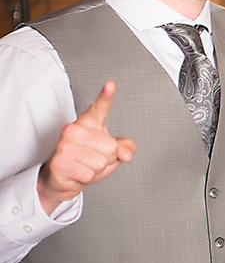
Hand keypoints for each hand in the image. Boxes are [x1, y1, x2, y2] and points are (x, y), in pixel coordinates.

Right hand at [37, 81, 136, 214]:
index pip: (100, 108)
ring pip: (101, 162)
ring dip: (96, 169)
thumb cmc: (87, 160)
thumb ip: (125, 147)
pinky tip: (77, 173)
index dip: (106, 96)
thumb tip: (127, 153)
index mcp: (89, 123)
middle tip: (92, 159)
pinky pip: (89, 174)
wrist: (62, 178)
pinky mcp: (60, 162)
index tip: (110, 85)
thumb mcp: (111, 152)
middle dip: (107, 159)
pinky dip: (87, 178)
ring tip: (84, 165)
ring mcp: (65, 145)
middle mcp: (74, 130)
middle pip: (111, 147)